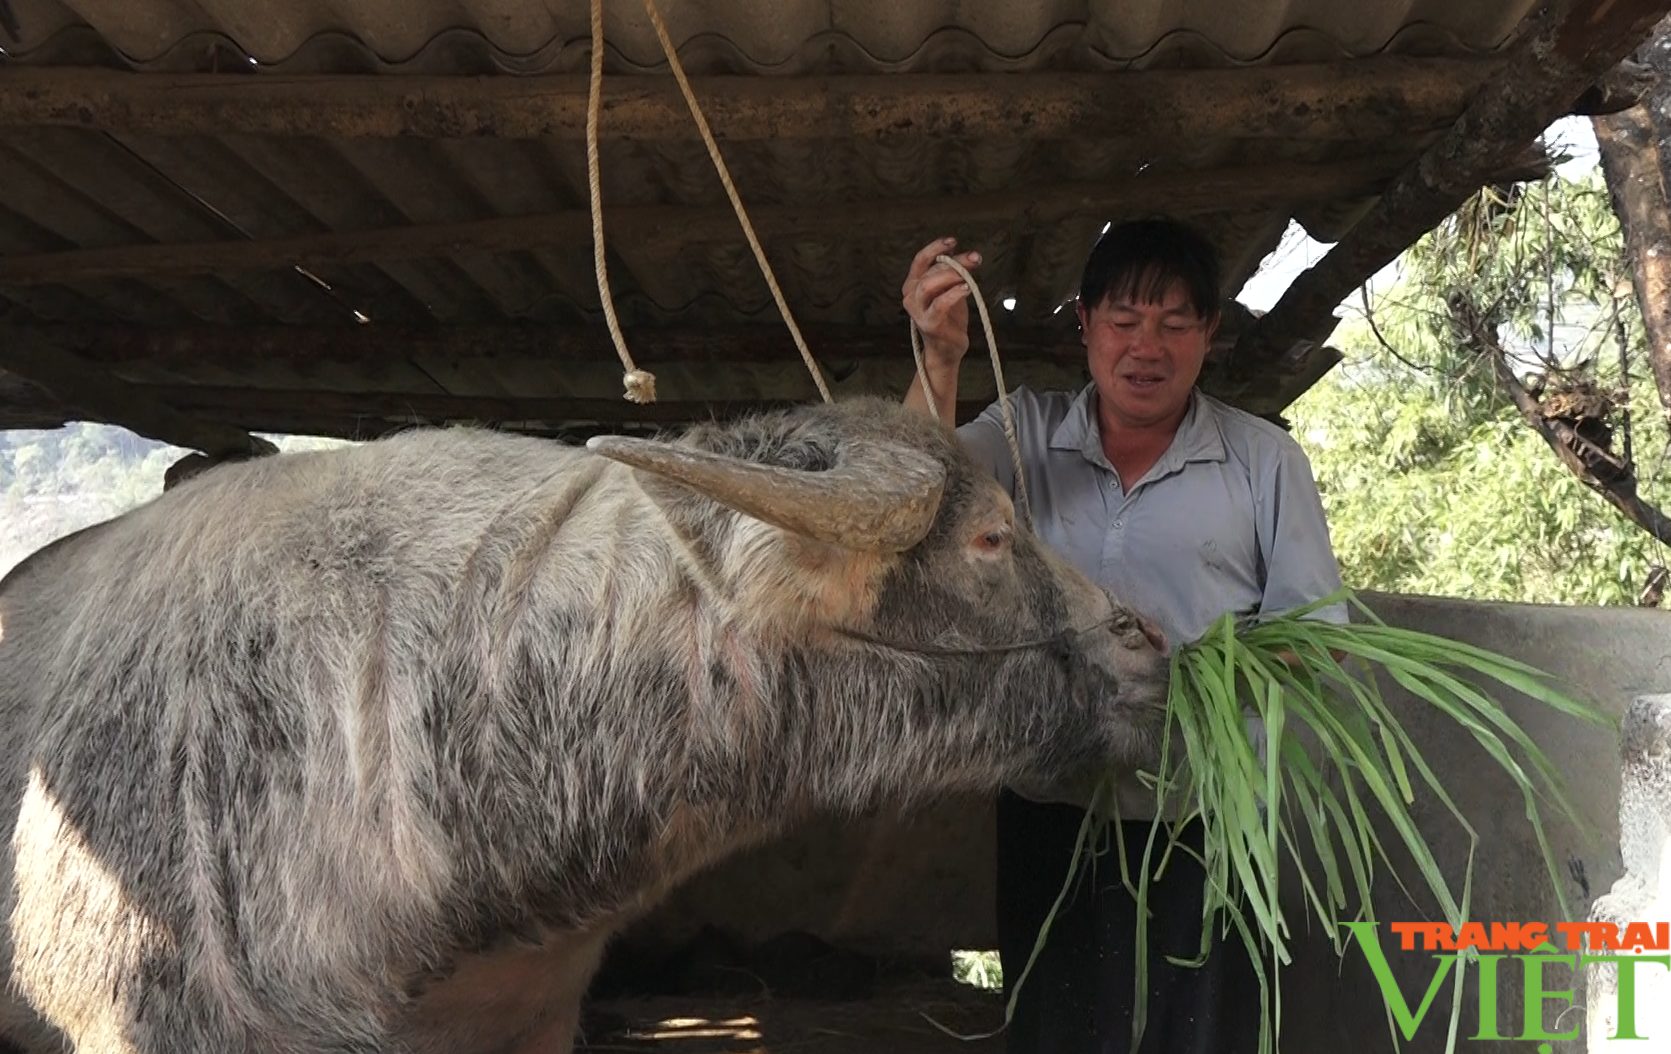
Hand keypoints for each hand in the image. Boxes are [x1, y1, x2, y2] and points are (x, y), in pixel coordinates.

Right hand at [901, 237, 982, 366]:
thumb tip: (956, 249)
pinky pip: (939, 304)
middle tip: (975, 258)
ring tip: (968, 274)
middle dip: (954, 262)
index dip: (936, 248)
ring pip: (929, 285)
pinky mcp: (928, 323)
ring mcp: (918, 311)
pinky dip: (954, 294)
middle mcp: (911, 296)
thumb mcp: (950, 289)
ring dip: (951, 276)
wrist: (947, 349)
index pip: (921, 260)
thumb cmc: (948, 318)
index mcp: (913, 284)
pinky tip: (966, 288)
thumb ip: (951, 271)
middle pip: (930, 271)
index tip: (953, 241)